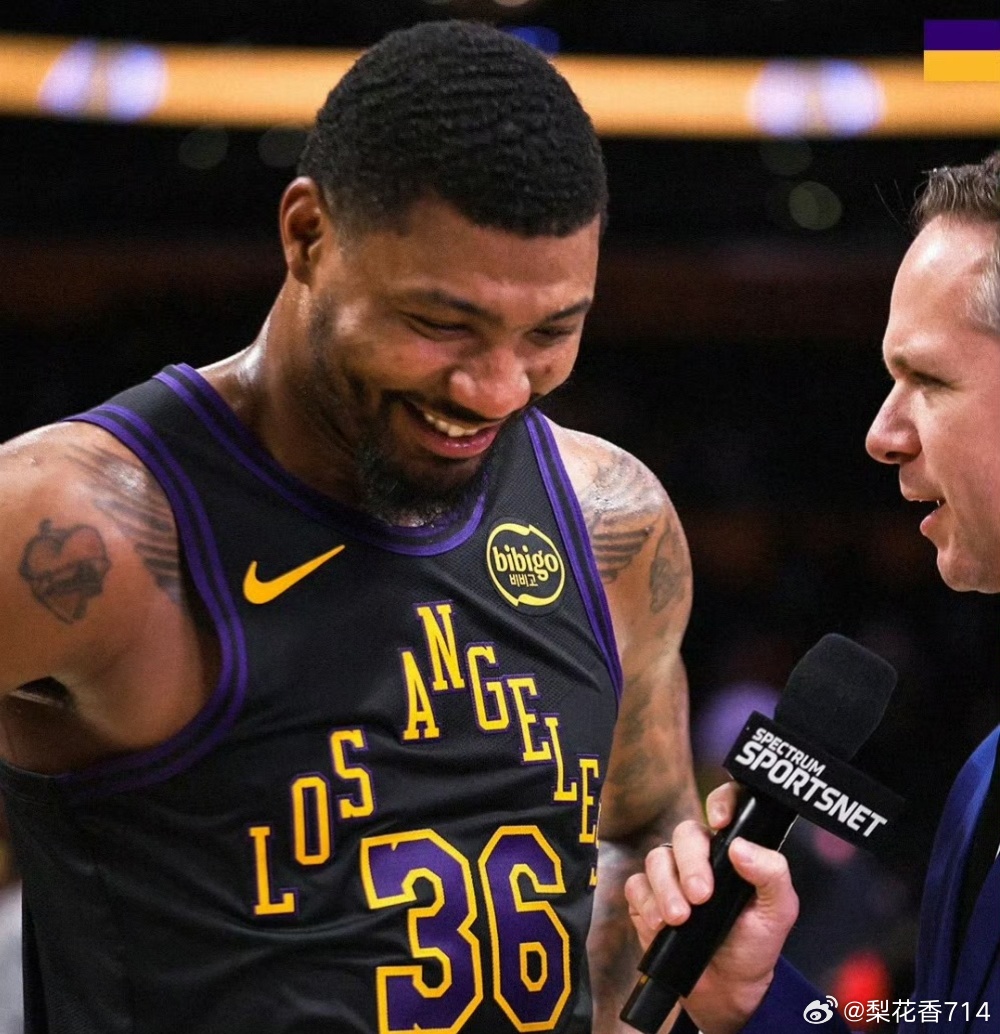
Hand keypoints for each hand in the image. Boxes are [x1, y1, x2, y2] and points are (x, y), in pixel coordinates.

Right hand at [624, 783, 799, 1033]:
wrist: (727, 988)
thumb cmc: (754, 942)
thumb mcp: (778, 910)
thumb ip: (772, 874)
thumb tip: (740, 847)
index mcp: (730, 848)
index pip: (724, 806)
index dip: (720, 803)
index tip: (721, 823)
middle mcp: (697, 854)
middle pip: (684, 834)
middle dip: (690, 864)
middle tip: (701, 897)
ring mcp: (669, 874)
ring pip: (656, 859)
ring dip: (666, 890)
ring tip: (680, 920)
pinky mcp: (646, 897)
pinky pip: (636, 887)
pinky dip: (648, 906)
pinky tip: (662, 926)